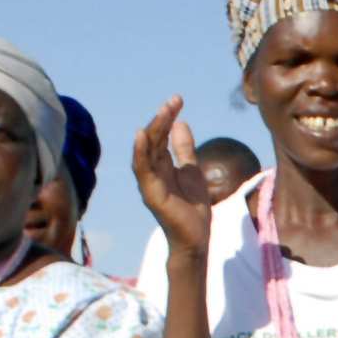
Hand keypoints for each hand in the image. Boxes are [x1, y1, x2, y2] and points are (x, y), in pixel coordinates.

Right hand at [134, 96, 215, 257]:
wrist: (196, 237)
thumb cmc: (192, 207)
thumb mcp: (192, 169)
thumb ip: (184, 148)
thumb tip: (181, 122)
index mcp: (161, 165)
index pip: (161, 136)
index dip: (167, 117)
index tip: (177, 100)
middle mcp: (152, 171)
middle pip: (153, 140)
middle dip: (162, 119)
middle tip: (173, 101)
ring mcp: (149, 182)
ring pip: (146, 151)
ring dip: (153, 130)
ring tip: (162, 112)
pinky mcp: (150, 194)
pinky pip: (142, 170)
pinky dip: (141, 153)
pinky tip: (142, 136)